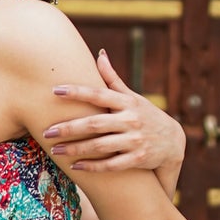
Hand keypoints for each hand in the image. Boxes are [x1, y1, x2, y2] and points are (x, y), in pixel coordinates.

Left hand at [44, 50, 187, 177]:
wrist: (173, 142)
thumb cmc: (145, 116)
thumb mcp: (132, 97)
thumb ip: (113, 79)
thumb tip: (100, 54)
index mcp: (127, 102)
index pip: (99, 94)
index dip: (77, 92)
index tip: (55, 91)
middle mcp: (131, 120)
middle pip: (94, 123)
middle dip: (69, 128)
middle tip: (47, 132)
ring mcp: (135, 141)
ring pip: (100, 146)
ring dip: (76, 149)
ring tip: (56, 151)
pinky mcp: (137, 159)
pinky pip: (111, 164)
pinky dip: (93, 166)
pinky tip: (76, 166)